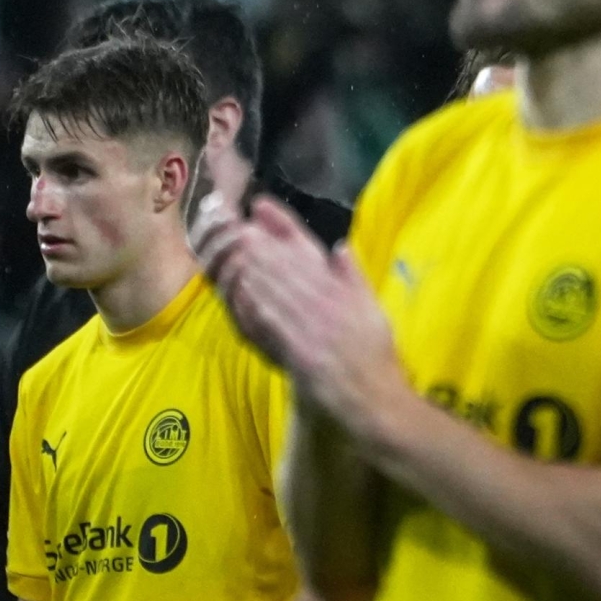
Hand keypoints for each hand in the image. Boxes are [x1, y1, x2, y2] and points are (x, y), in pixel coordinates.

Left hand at [193, 193, 401, 427]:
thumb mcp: (371, 306)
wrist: (371, 394)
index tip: (260, 205)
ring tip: (226, 248)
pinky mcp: (295, 346)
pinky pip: (266, 319)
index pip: (306, 246)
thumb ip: (354, 275)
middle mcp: (323, 299)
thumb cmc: (374, 352)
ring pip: (270, 285)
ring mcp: (308, 323)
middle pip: (281, 261)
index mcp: (339, 287)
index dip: (281, 224)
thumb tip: (340, 246)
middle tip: (231, 223)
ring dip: (246, 264)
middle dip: (254, 240)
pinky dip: (249, 300)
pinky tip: (233, 290)